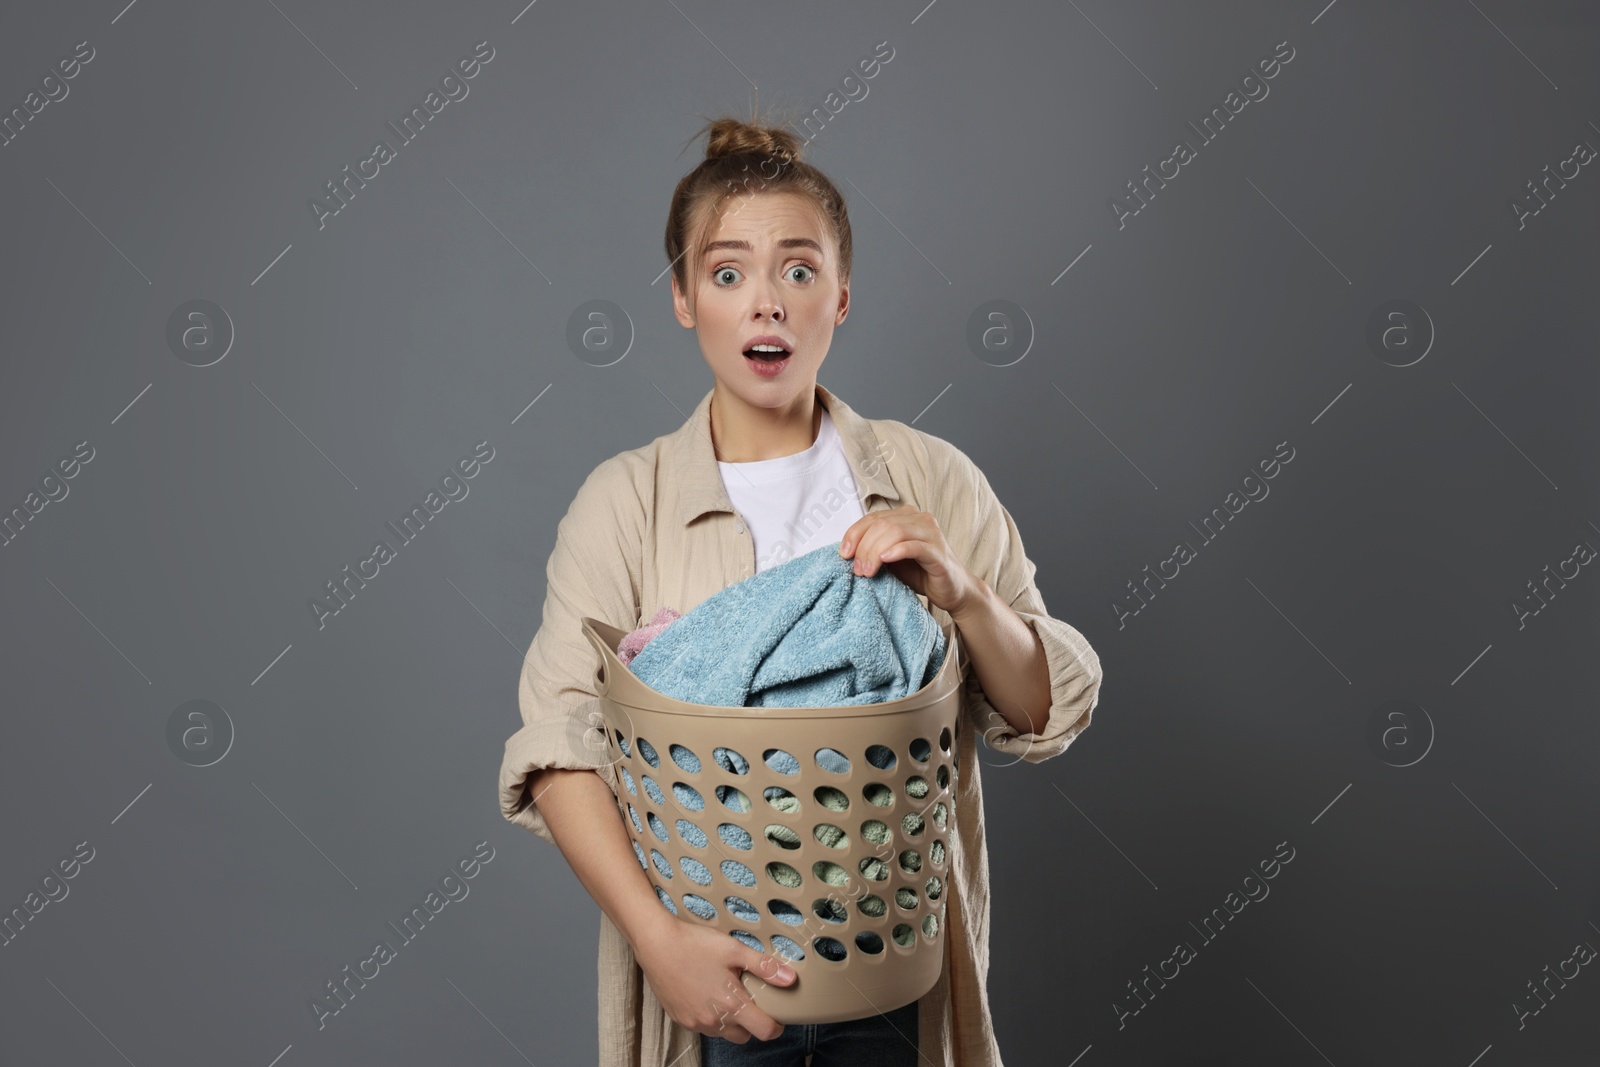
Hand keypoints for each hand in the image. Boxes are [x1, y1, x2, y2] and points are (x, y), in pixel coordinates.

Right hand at [632, 917, 796, 1041]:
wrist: (657, 944)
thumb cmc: (695, 945)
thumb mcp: (734, 950)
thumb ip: (764, 967)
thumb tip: (790, 979)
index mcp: (731, 1005)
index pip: (763, 1031)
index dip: (776, 1026)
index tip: (777, 1017)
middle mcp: (713, 1020)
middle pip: (744, 1036)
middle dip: (752, 1023)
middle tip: (750, 999)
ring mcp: (695, 1022)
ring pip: (722, 1032)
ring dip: (730, 1021)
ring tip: (726, 993)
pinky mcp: (680, 1018)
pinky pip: (702, 1026)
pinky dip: (710, 1016)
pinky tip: (706, 993)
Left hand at [838, 506, 982, 617]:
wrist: (951, 591)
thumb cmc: (920, 573)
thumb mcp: (890, 559)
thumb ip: (873, 548)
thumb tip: (846, 551)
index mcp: (906, 516)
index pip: (873, 518)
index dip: (854, 534)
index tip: (843, 554)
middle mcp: (920, 519)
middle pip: (882, 524)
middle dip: (863, 547)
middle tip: (857, 570)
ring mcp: (931, 533)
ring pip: (895, 532)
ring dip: (875, 552)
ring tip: (867, 571)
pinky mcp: (939, 552)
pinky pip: (914, 546)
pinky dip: (896, 551)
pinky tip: (885, 561)